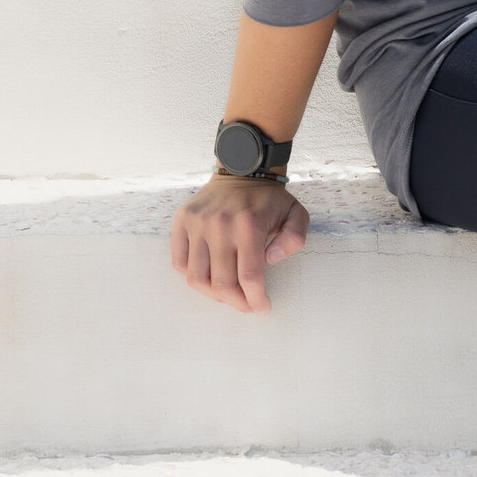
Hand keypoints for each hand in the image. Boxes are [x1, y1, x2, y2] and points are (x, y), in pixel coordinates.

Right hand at [171, 172, 309, 313]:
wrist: (242, 168)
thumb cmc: (270, 198)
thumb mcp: (296, 213)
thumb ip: (294, 239)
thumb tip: (271, 259)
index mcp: (249, 225)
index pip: (249, 277)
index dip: (255, 300)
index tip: (262, 308)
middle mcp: (220, 225)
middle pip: (222, 283)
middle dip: (237, 303)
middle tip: (247, 305)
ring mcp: (198, 224)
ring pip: (197, 278)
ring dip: (213, 295)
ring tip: (228, 295)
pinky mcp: (182, 221)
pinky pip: (179, 262)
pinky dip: (192, 277)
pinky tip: (209, 277)